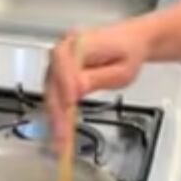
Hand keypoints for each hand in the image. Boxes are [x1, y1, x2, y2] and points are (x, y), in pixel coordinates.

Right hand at [44, 17, 149, 150]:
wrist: (130, 43)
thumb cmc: (128, 53)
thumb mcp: (122, 70)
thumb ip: (99, 78)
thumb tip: (77, 88)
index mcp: (82, 40)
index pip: (63, 58)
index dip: (63, 81)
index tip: (69, 102)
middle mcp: (65, 47)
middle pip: (53, 79)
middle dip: (57, 109)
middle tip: (62, 134)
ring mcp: (59, 60)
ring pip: (50, 89)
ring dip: (54, 116)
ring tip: (60, 140)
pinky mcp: (59, 72)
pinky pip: (54, 93)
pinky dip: (57, 113)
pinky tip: (60, 130)